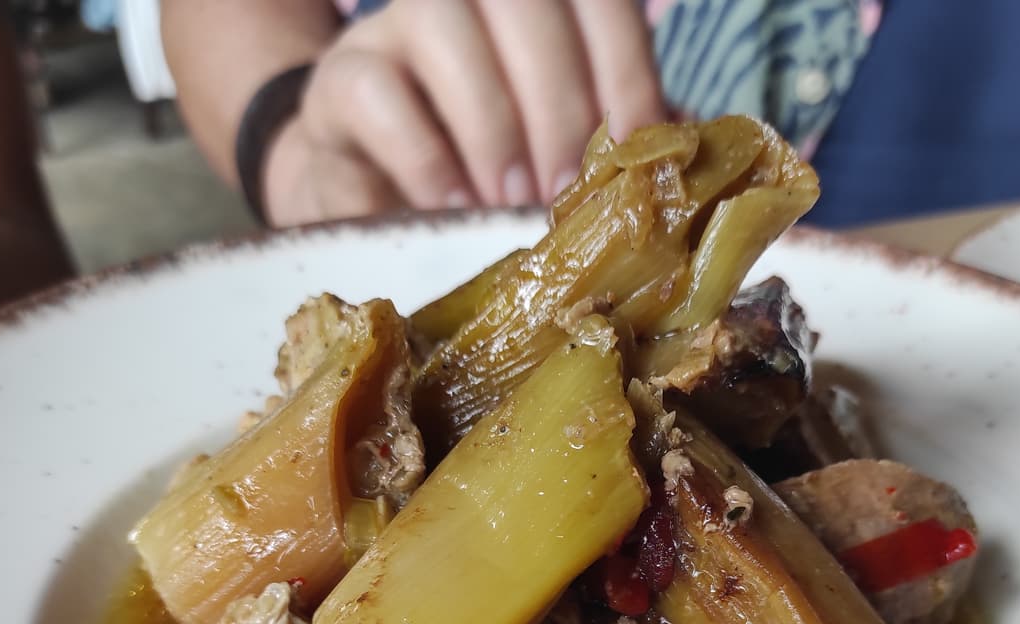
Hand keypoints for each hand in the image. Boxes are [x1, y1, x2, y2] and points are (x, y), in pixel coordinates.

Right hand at [263, 0, 666, 226]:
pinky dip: (424, 154)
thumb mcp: (559, 156)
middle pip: (521, 1)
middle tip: (566, 186)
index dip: (626, 63)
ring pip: (444, 25)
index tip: (639, 144)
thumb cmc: (489, 181)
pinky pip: (378, 93)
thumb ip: (612, 139)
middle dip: (558, 101)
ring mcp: (396, 28)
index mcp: (538, 8)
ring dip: (491, 123)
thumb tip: (681, 153)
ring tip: (509, 201)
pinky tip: (452, 205)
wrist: (377, 206)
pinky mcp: (339, 82)